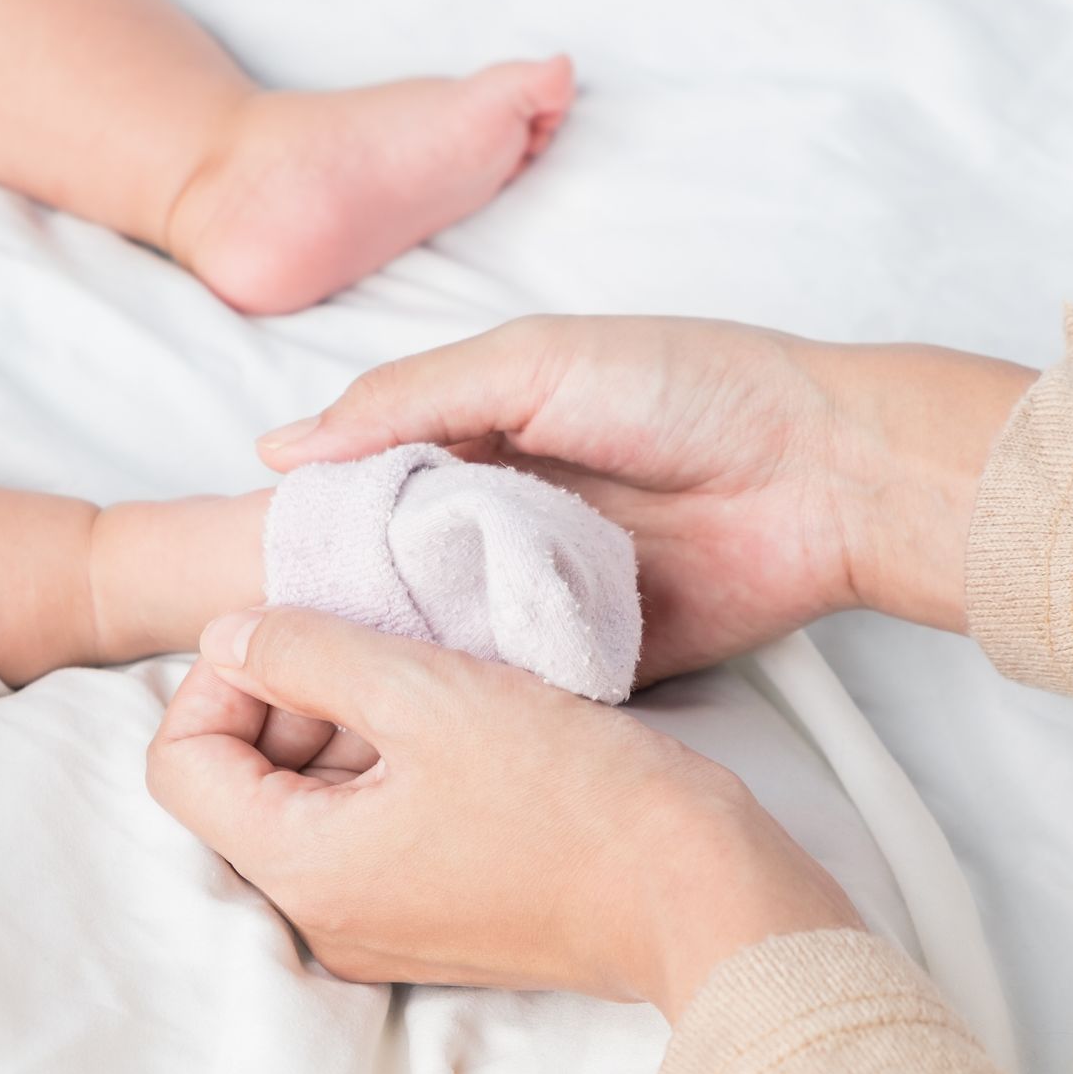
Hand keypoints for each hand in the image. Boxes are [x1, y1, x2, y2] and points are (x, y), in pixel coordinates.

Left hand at [145, 606, 860, 1019]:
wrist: (698, 886)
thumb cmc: (570, 792)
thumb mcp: (423, 691)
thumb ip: (305, 651)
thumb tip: (229, 632)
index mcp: (302, 867)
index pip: (180, 761)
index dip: (219, 677)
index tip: (295, 628)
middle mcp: (324, 913)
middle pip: (241, 779)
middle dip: (288, 694)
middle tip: (370, 639)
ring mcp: (379, 920)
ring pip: (308, 795)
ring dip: (346, 719)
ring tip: (425, 668)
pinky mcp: (433, 910)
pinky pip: (369, 822)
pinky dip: (390, 757)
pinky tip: (457, 710)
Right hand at [258, 316, 1033, 678]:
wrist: (822, 473)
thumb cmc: (682, 389)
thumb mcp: (531, 362)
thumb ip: (408, 400)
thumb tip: (279, 447)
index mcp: (476, 440)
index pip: (365, 486)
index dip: (311, 521)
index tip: (250, 563)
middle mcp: (497, 520)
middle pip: (395, 570)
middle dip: (348, 600)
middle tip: (275, 642)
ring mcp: (539, 593)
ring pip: (443, 635)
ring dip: (404, 650)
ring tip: (329, 684)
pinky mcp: (587, 658)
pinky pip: (511, 682)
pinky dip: (475, 691)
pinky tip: (418, 711)